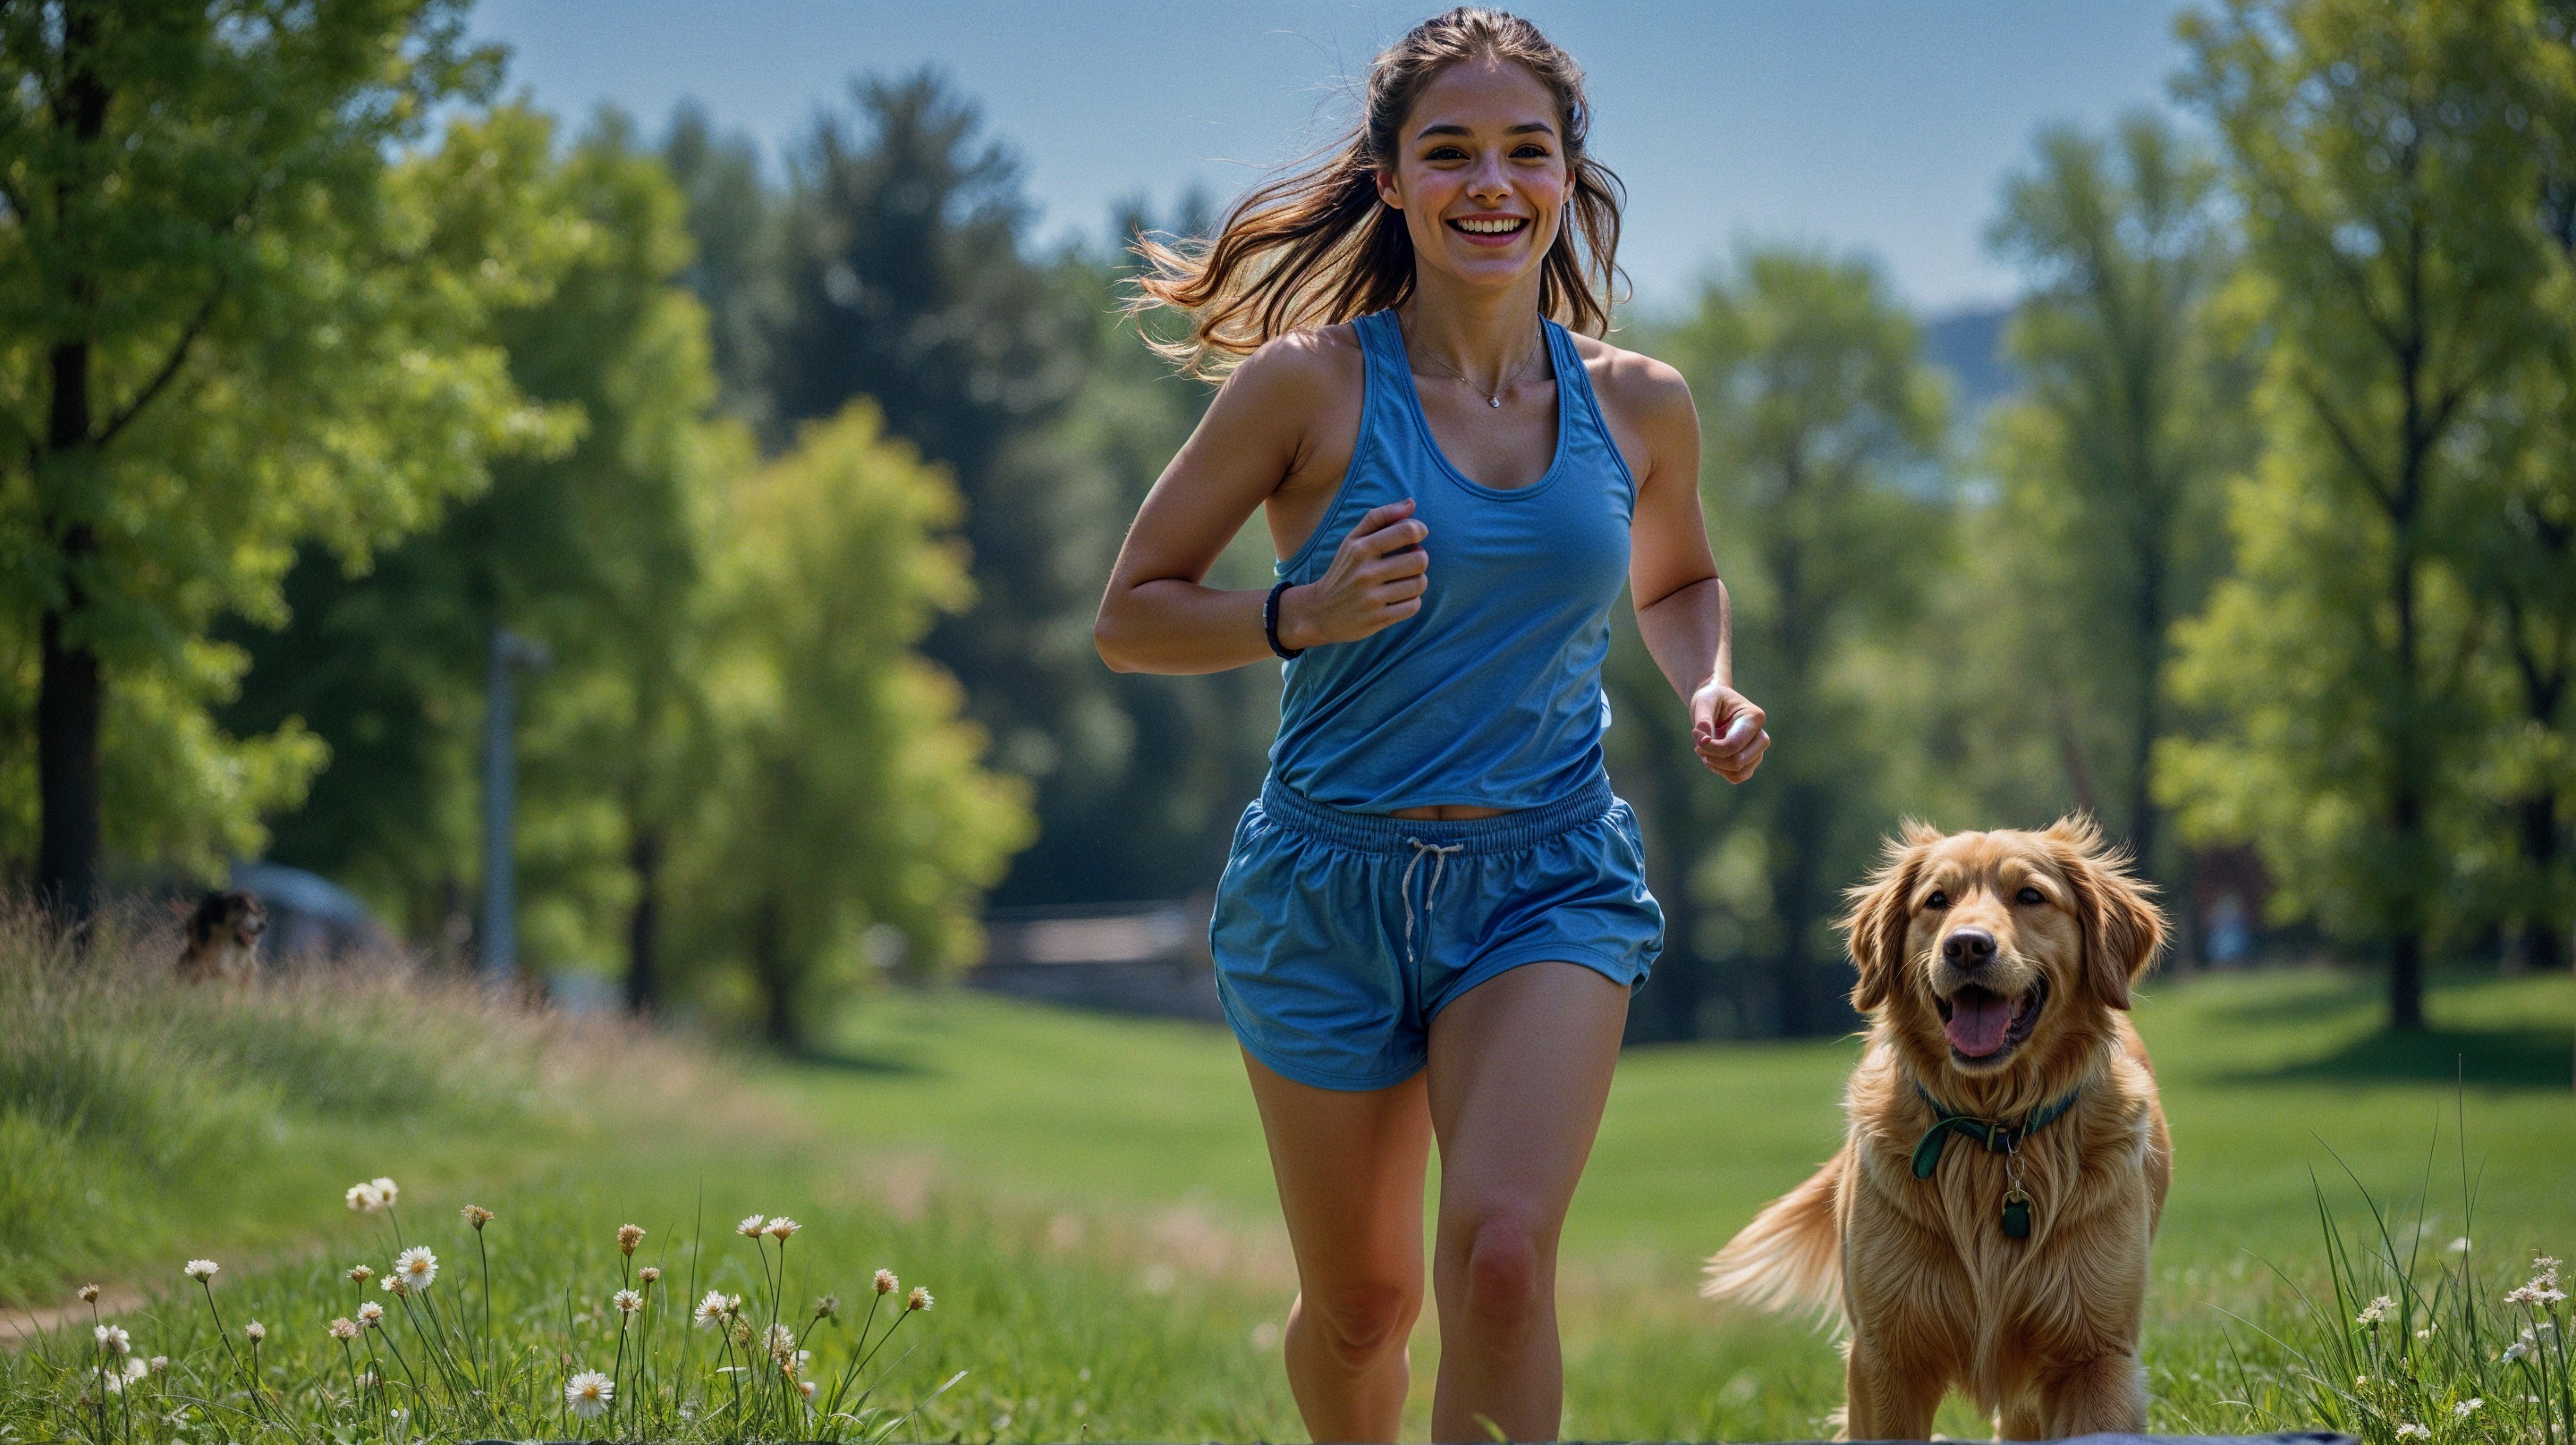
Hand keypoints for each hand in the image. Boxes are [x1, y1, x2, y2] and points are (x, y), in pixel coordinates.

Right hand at [1277, 499, 1428, 648]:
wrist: (1318, 611)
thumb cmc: (1343, 570)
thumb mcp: (1353, 540)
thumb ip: (1381, 517)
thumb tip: (1411, 503)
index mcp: (1361, 548)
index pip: (1407, 531)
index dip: (1420, 531)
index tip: (1416, 536)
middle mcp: (1366, 573)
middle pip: (1419, 559)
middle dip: (1420, 559)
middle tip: (1409, 563)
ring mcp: (1371, 598)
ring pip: (1419, 584)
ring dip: (1417, 581)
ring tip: (1405, 581)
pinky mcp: (1377, 619)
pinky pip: (1413, 606)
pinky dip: (1412, 601)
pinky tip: (1399, 598)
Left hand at [1692, 681, 1768, 782]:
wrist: (1716, 703)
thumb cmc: (1712, 699)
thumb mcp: (1704, 701)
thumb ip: (1703, 719)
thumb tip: (1704, 741)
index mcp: (1754, 717)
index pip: (1733, 744)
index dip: (1711, 747)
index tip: (1694, 733)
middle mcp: (1761, 735)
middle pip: (1739, 761)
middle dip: (1714, 758)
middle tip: (1697, 746)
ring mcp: (1758, 750)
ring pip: (1739, 773)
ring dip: (1716, 766)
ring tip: (1703, 751)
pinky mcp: (1751, 760)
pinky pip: (1737, 776)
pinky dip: (1720, 771)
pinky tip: (1709, 758)